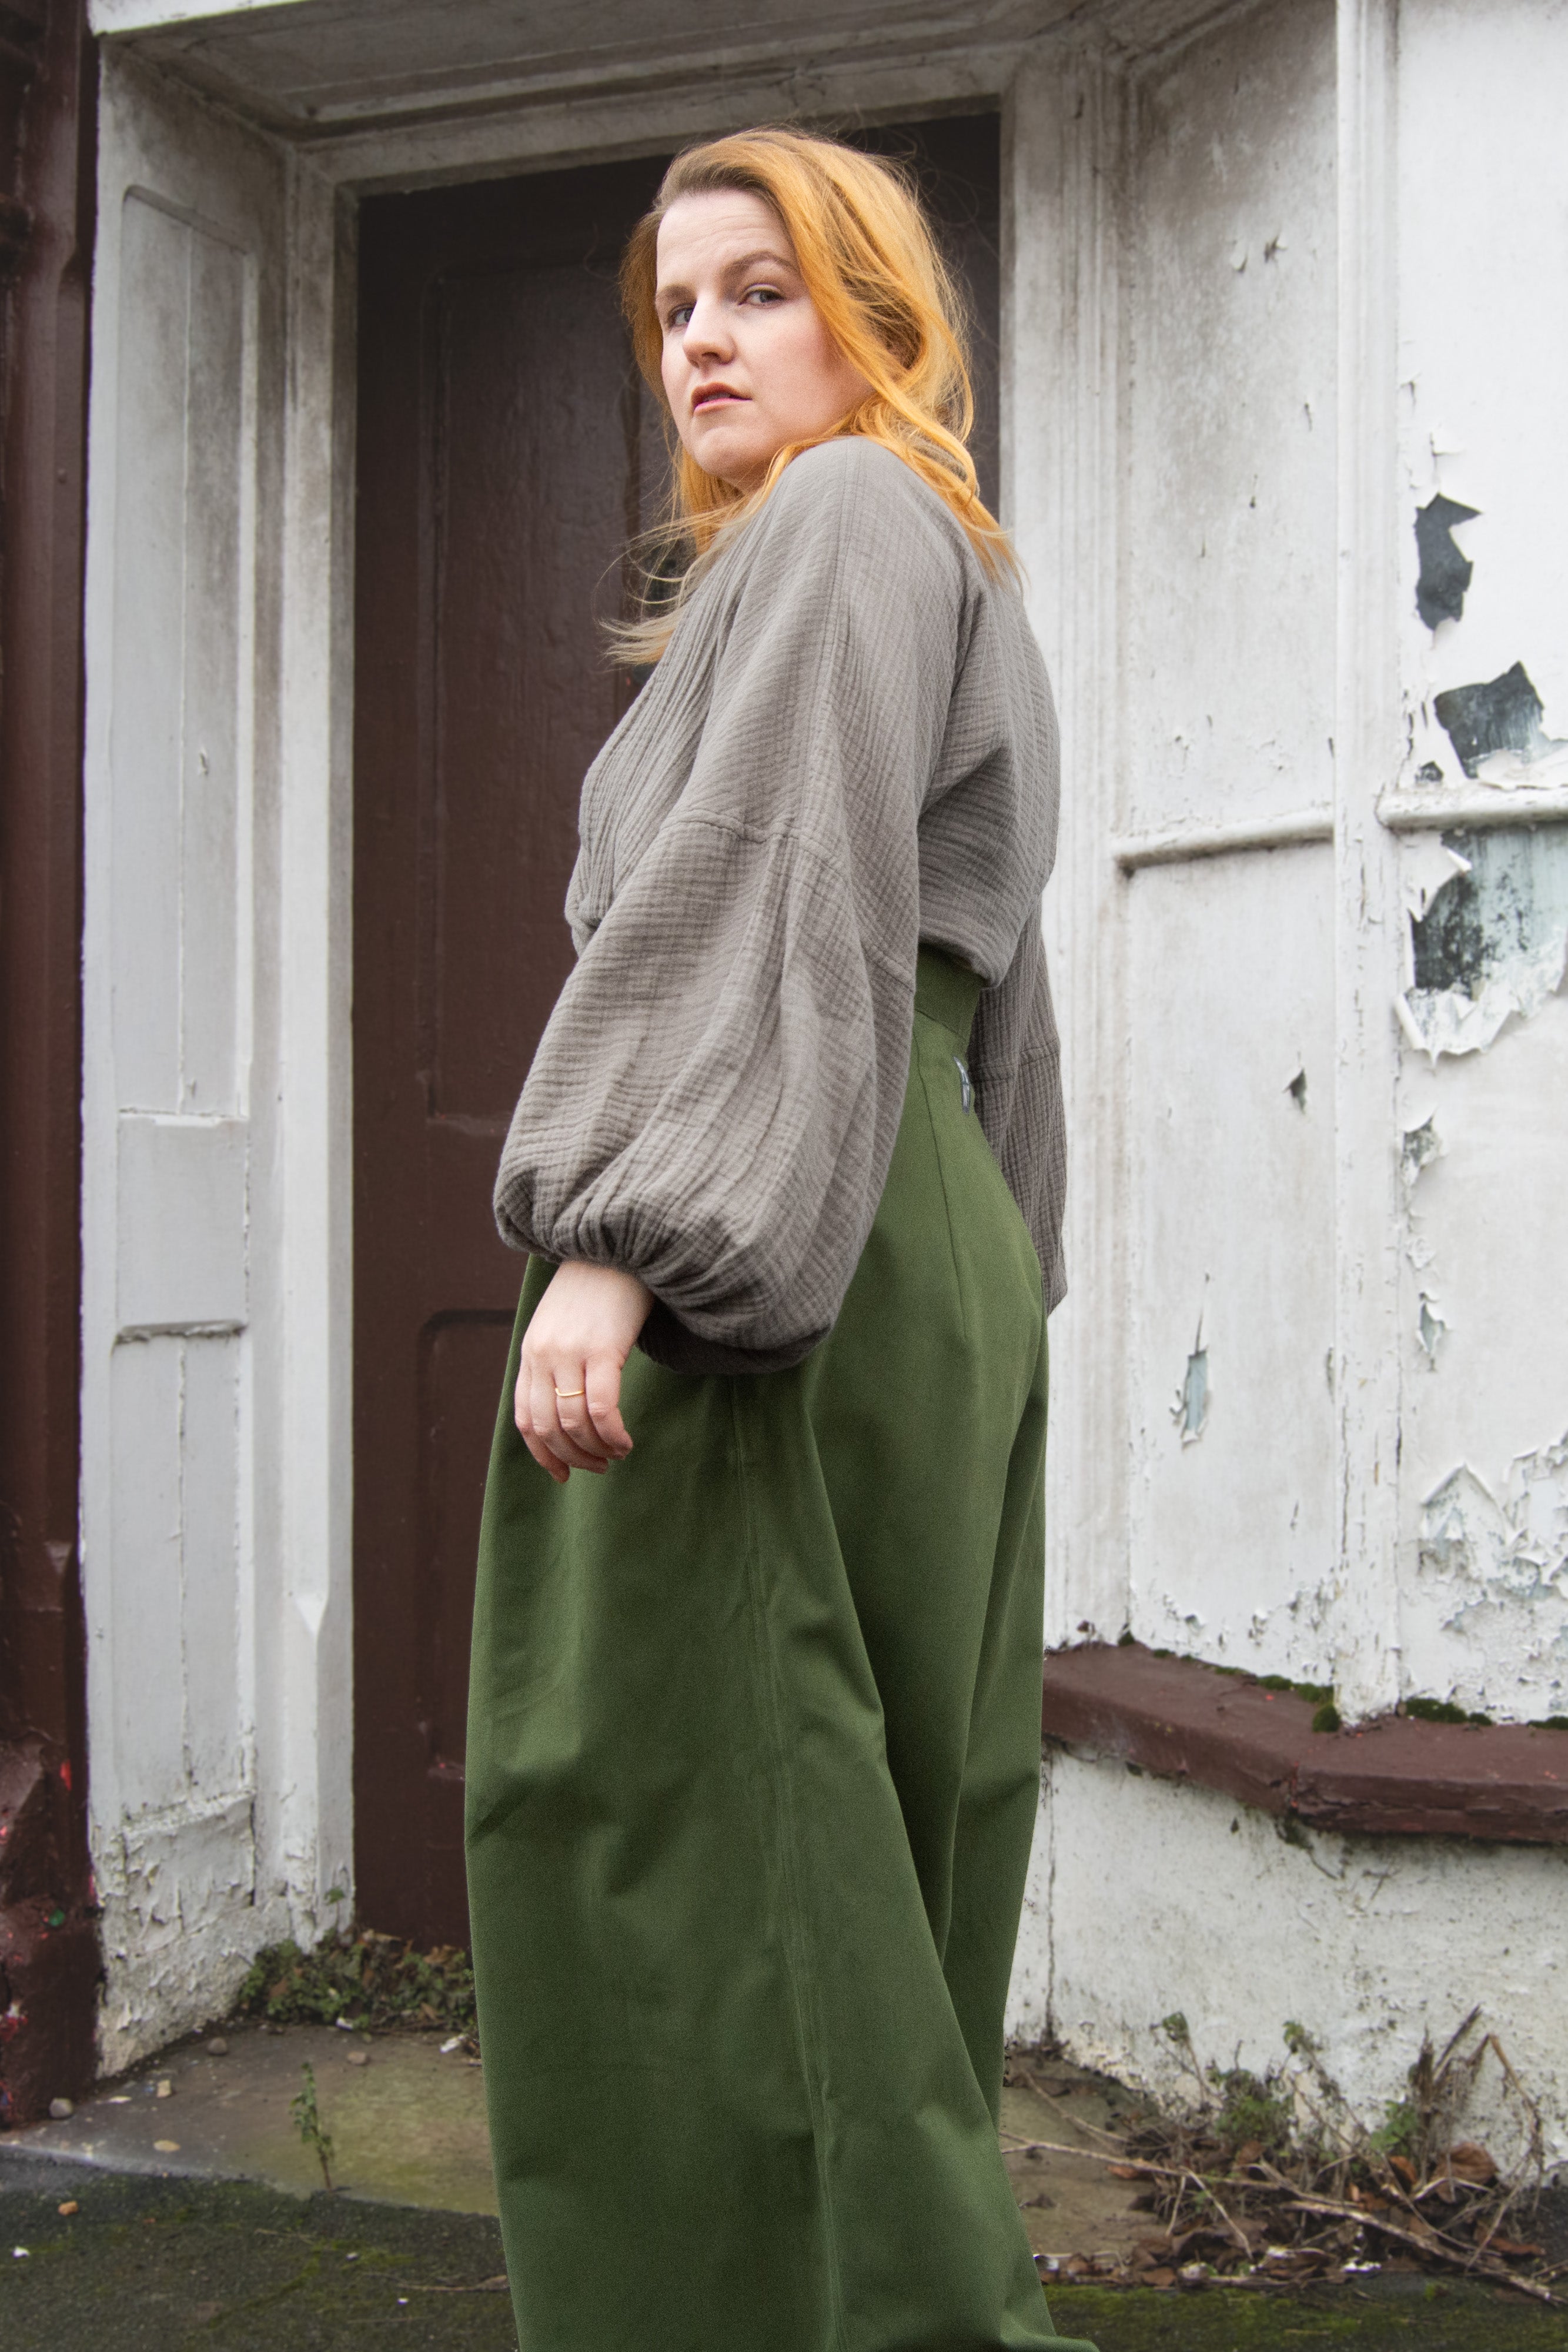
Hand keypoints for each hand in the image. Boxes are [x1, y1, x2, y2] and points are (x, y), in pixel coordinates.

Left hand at [515, 1262, 653, 1483]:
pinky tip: (625, 1440)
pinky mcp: (602, 1348)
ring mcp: (570, 1351)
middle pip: (549, 1427)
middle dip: (573, 1457)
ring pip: (574, 1422)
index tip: (563, 1474)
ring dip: (596, 1449)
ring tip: (617, 1453)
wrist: (617, 1243)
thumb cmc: (598, 1286)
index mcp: (530, 1351)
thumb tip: (568, 1401)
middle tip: (599, 1466)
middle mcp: (543, 1355)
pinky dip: (612, 1434)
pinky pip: (602, 1408)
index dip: (543, 1454)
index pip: (525, 1419)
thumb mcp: (563, 1322)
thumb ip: (558, 1357)